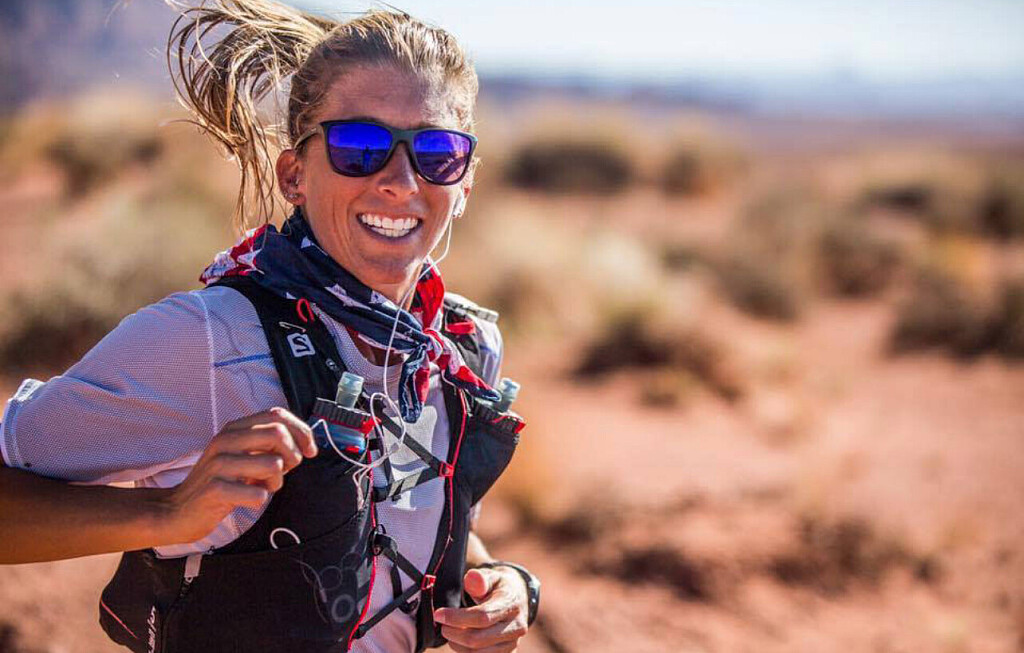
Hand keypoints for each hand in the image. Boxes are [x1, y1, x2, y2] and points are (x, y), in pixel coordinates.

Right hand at [158, 407, 316, 543]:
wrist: (178, 511)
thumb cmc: (221, 483)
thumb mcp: (244, 457)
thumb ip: (270, 447)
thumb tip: (306, 444)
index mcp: (234, 429)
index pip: (277, 414)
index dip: (301, 431)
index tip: (310, 451)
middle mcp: (225, 440)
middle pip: (277, 433)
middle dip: (293, 455)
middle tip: (287, 471)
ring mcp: (219, 464)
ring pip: (273, 464)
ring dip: (277, 482)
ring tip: (262, 487)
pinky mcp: (215, 489)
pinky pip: (258, 493)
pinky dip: (260, 499)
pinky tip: (248, 500)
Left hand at [433, 566, 529, 651]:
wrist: (516, 599)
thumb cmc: (498, 587)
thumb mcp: (491, 577)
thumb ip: (480, 578)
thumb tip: (471, 578)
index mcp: (511, 604)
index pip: (482, 616)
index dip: (457, 618)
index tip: (438, 614)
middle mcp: (516, 627)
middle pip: (478, 639)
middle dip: (454, 633)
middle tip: (442, 625)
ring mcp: (512, 643)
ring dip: (458, 645)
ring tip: (450, 631)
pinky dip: (465, 652)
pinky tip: (459, 641)